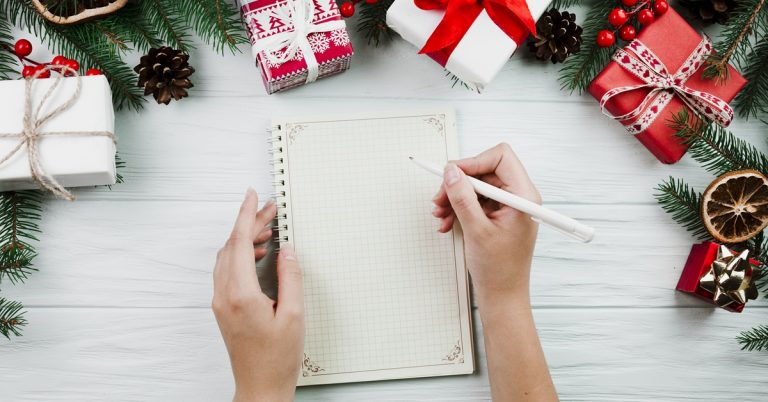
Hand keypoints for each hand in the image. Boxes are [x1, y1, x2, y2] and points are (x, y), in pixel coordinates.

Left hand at [212, 188, 303, 401]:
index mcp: (241, 294)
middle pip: (232, 246)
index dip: (246, 215)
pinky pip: (227, 270)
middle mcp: (224, 295)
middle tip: (270, 210)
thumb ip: (291, 278)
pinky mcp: (223, 308)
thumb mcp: (295, 315)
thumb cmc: (277, 358)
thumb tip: (287, 251)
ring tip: (269, 229)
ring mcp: (221, 302)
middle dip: (249, 223)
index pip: (240, 243)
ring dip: (245, 238)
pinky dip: (242, 255)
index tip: (253, 196)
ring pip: (227, 257)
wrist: (260, 386)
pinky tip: (261, 254)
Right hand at [432, 143, 540, 306]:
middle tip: (439, 198)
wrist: (502, 295)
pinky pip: (475, 200)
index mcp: (523, 196)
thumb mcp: (476, 230)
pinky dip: (459, 208)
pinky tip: (447, 222)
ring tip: (440, 214)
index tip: (451, 173)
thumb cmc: (499, 269)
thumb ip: (462, 198)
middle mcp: (518, 196)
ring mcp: (508, 205)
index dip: (473, 162)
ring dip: (455, 197)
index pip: (500, 157)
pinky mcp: (498, 214)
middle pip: (485, 170)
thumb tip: (451, 172)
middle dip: (459, 183)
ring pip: (476, 186)